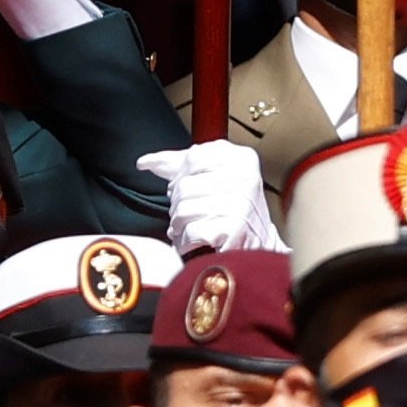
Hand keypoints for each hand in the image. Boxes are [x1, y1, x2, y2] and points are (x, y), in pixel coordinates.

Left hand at [137, 143, 276, 258]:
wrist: (261, 249)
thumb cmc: (235, 214)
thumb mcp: (215, 179)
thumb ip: (180, 165)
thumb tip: (144, 162)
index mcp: (241, 158)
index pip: (192, 157)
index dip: (182, 178)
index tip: (190, 192)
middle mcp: (243, 177)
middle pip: (184, 187)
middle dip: (179, 206)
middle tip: (190, 217)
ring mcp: (239, 204)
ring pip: (183, 210)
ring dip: (180, 227)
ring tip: (191, 231)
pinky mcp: (234, 229)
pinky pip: (191, 232)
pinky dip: (186, 243)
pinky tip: (194, 244)